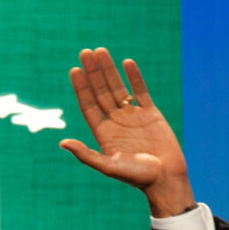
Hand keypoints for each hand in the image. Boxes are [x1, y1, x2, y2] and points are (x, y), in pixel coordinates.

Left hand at [59, 47, 194, 216]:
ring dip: (109, 70)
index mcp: (103, 133)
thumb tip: (62, 143)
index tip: (74, 70)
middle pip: (101, 92)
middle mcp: (115, 122)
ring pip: (118, 88)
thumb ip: (86, 154)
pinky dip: (134, 77)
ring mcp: (133, 117)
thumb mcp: (108, 166)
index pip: (88, 106)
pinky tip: (126, 63)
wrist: (165, 178)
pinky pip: (141, 91)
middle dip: (93, 72)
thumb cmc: (136, 177)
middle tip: (85, 52)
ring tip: (100, 51)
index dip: (81, 88)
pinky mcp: (151, 114)